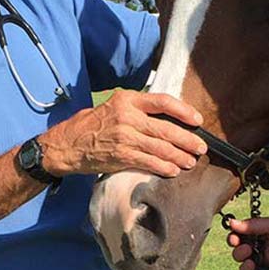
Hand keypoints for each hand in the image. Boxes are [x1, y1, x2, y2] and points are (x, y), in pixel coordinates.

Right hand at [38, 90, 207, 177]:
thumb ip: (138, 109)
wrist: (67, 144)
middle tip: (201, 147)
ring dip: (179, 156)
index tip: (197, 120)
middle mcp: (127, 116)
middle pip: (166, 128)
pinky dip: (164, 167)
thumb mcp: (115, 106)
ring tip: (190, 161)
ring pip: (161, 148)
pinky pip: (149, 162)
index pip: (162, 101)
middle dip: (188, 140)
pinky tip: (173, 170)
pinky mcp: (121, 156)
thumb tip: (170, 118)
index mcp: (127, 100)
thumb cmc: (93, 124)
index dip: (183, 111)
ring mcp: (125, 137)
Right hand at [227, 217, 268, 269]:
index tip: (234, 240)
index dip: (233, 240)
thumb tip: (231, 222)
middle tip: (247, 250)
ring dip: (244, 268)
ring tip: (251, 265)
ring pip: (247, 269)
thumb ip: (252, 226)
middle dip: (239, 254)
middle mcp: (262, 248)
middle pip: (240, 254)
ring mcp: (268, 263)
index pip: (239, 238)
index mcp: (260, 234)